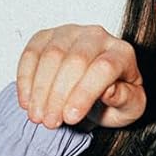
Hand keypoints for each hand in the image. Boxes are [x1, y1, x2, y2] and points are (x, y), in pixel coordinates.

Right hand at [16, 24, 145, 128]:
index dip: (84, 94)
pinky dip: (26, 79)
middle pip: (75, 60)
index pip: (103, 68)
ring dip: (40, 89)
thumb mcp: (130, 108)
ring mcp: (70, 33)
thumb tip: (109, 90)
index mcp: (122, 53)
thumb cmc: (116, 100)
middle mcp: (98, 36)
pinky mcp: (47, 36)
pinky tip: (27, 102)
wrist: (98, 91)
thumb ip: (125, 99)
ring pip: (51, 55)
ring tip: (37, 116)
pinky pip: (32, 53)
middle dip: (58, 95)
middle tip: (50, 122)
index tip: (70, 118)